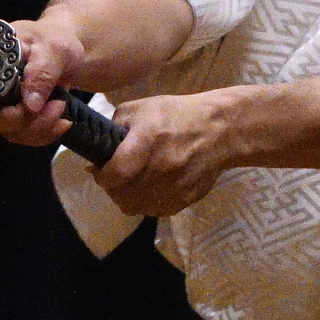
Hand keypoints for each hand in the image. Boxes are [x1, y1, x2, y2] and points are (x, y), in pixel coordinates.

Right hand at [0, 16, 85, 146]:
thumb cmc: (55, 41)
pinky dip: (46, 134)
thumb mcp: (52, 49)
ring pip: (11, 133)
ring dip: (40, 127)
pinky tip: (63, 122)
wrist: (67, 50)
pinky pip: (26, 137)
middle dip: (25, 120)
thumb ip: (41, 73)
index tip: (12, 111)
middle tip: (56, 104)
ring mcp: (2, 106)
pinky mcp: (16, 118)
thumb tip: (30, 105)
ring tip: (61, 105)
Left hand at [94, 91, 235, 215]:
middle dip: (112, 187)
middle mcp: (161, 167)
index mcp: (148, 140)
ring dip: (127, 197)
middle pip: (122, 195)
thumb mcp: (141, 108)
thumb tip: (98, 154)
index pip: (115, 173)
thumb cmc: (177, 115)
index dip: (102, 176)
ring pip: (135, 208)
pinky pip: (154, 212)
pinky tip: (150, 187)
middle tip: (115, 177)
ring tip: (132, 183)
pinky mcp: (184, 200)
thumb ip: (115, 128)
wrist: (221, 131)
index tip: (99, 171)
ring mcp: (174, 187)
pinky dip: (146, 202)